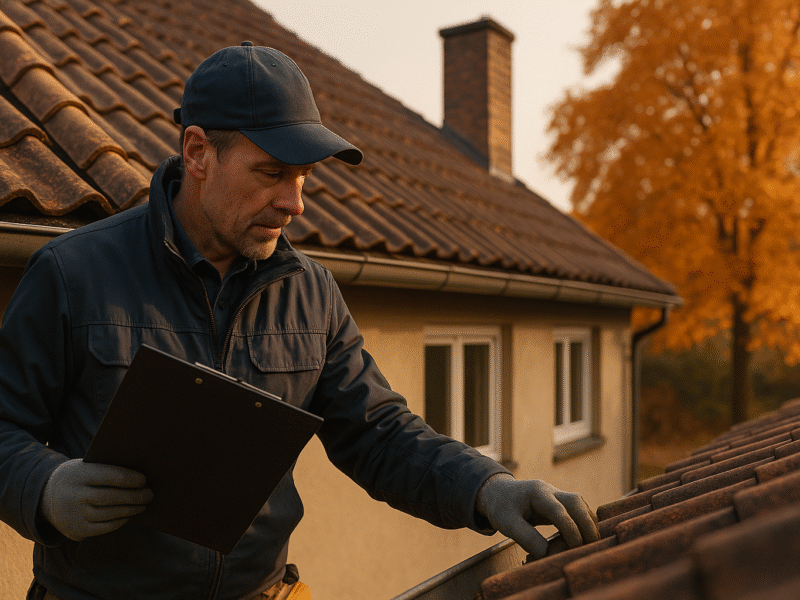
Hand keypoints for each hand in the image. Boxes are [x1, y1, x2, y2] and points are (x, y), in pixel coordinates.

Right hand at [40, 459, 152, 540]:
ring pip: (110, 513)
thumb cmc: (77, 477)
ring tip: (143, 504)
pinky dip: (120, 521)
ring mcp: (75, 515)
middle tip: (150, 494)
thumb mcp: (85, 467)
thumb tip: (139, 476)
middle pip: (112, 497)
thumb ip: (106, 470)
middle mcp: (75, 496)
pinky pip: (104, 527)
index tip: (144, 480)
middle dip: (135, 496)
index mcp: (79, 475)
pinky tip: (128, 515)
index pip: (110, 476)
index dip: (130, 478)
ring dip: (131, 509)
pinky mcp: (77, 531)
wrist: (45, 497)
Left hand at [476, 474, 598, 558]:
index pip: (558, 509)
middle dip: (587, 523)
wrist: (497, 492)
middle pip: (576, 502)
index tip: (575, 546)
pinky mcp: (559, 502)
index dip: (569, 528)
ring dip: (589, 522)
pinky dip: (585, 521)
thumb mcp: (507, 524)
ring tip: (592, 544)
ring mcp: (556, 494)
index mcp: (536, 493)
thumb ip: (527, 538)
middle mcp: (550, 490)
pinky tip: (586, 537)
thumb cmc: (501, 507)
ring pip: (580, 504)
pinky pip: (578, 509)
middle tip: (593, 545)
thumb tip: (548, 555)